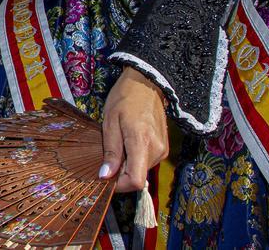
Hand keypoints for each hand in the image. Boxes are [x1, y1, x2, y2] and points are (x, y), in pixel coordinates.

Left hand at [100, 66, 168, 191]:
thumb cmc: (124, 99)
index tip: (104, 178)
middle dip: (120, 173)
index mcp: (142, 143)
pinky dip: (134, 159)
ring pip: (141, 170)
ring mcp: (163, 150)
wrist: (146, 84)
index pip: (135, 180)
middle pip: (137, 176)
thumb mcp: (110, 123)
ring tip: (118, 144)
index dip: (119, 185)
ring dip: (127, 165)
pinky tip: (127, 143)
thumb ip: (110, 151)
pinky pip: (146, 162)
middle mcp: (157, 150)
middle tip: (107, 156)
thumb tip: (105, 176)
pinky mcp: (164, 148)